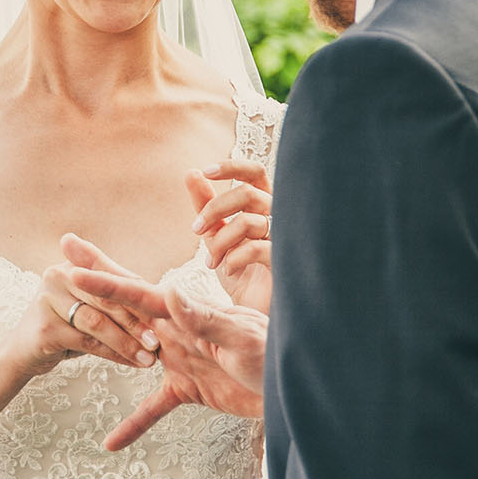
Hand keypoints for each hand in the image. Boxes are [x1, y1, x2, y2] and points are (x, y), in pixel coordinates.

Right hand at [0, 261, 157, 380]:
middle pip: (106, 299)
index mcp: (72, 265)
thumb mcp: (88, 307)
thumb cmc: (64, 327)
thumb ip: (115, 298)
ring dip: (126, 342)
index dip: (139, 299)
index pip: (112, 281)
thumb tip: (163, 297)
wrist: (22, 353)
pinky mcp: (45, 328)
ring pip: (98, 323)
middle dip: (136, 323)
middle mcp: (57, 275)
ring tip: (148, 358)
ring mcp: (47, 300)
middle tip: (158, 342)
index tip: (164, 316)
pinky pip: (87, 342)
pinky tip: (129, 363)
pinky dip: (112, 354)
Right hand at [63, 234, 268, 448]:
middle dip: (94, 289)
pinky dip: (133, 424)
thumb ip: (206, 317)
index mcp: (185, 315)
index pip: (137, 294)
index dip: (103, 281)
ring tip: (70, 334)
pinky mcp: (188, 390)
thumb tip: (169, 292)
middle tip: (60, 269)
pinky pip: (153, 409)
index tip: (73, 267)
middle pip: (124, 310)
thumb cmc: (276, 353)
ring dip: (104, 344)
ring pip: (130, 352)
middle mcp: (175, 332)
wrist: (295, 385)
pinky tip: (111, 443)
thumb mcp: (241, 336)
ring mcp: (178, 360)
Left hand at [188, 160, 273, 314]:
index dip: (232, 166)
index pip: (255, 172)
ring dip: (221, 240)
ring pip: (249, 221)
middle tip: (196, 230)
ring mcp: (285, 239)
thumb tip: (191, 173)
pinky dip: (234, 258)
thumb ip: (205, 204)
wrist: (251, 311)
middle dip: (214, 209)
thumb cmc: (239, 269)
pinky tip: (228, 270)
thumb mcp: (216, 234)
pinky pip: (257, 247)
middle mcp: (277, 217)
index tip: (206, 171)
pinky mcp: (286, 262)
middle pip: (248, 193)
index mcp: (262, 206)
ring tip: (212, 262)